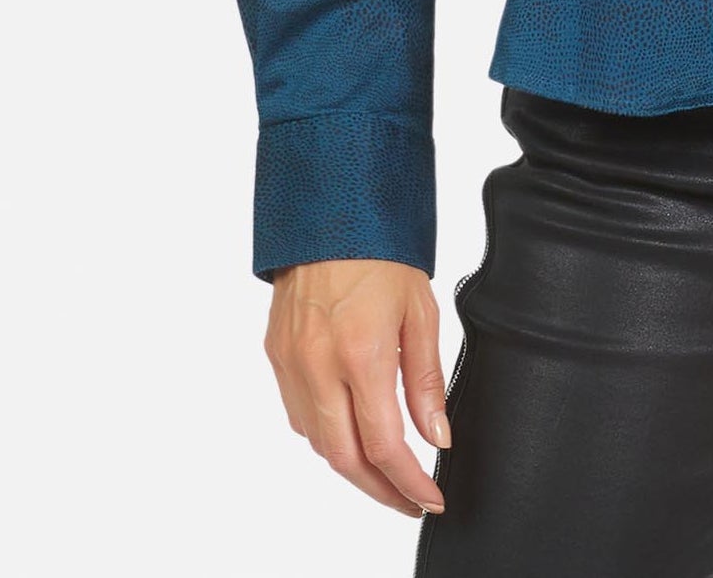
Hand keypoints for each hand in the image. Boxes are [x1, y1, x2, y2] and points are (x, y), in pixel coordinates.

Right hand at [264, 258, 451, 517]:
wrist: (327, 211)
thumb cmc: (380, 253)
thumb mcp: (420, 310)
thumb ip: (426, 380)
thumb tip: (436, 437)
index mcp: (361, 353)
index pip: (384, 445)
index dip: (408, 482)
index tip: (430, 498)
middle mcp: (319, 365)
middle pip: (346, 459)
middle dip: (380, 491)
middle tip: (408, 501)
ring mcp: (291, 363)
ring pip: (318, 443)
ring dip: (352, 467)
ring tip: (385, 472)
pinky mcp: (275, 355)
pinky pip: (299, 415)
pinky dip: (326, 435)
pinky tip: (349, 432)